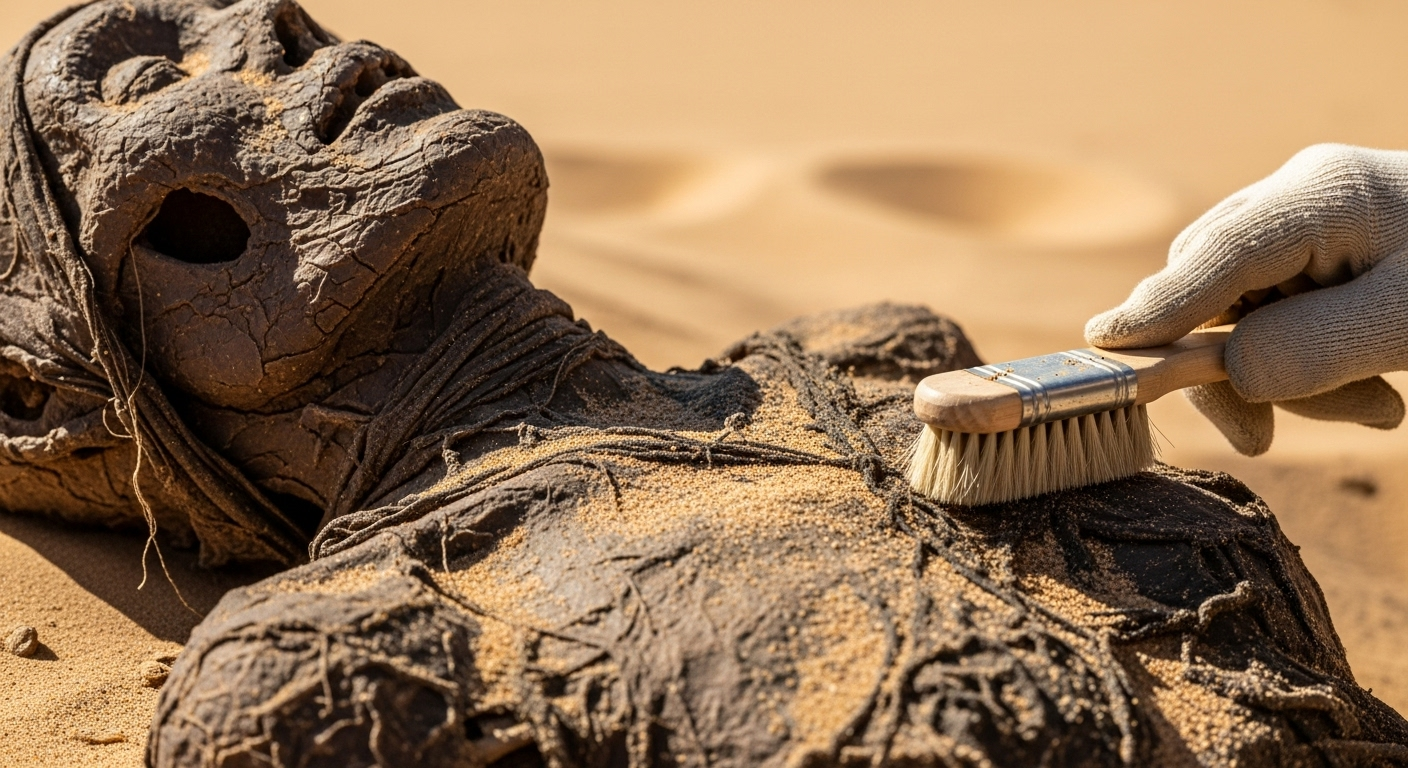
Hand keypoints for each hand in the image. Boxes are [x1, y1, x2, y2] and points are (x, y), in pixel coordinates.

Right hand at [1085, 143, 1407, 454]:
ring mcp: (1304, 226)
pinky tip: (1374, 392)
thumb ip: (1310, 350)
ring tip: (1378, 409)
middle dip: (1244, 370)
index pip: (1214, 254)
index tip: (1106, 348)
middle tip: (1285, 434)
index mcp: (1319, 196)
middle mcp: (1296, 202)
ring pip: (1239, 318)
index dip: (1158, 307)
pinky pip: (1274, 322)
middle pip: (1213, 294)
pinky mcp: (1316, 259)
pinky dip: (1311, 370)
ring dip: (1293, 380)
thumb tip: (1225, 374)